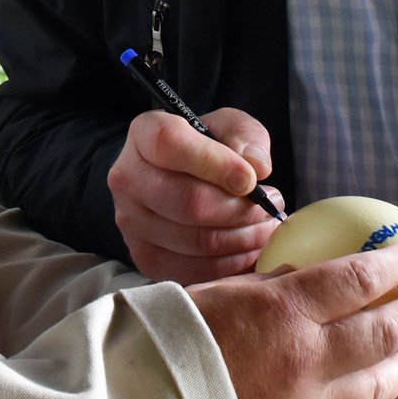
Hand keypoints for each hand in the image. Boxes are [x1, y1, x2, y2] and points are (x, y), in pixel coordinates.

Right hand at [109, 107, 282, 283]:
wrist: (179, 179)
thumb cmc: (207, 149)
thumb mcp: (229, 127)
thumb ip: (245, 136)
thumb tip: (256, 167)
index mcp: (143, 134)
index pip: (168, 144)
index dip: (214, 163)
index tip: (250, 179)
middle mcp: (127, 178)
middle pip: (187, 202)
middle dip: (240, 209)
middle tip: (270, 204)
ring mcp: (131, 222)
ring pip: (196, 241)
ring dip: (243, 237)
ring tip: (264, 225)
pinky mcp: (144, 258)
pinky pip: (195, 271)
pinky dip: (232, 264)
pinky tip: (249, 247)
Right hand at [188, 244, 397, 398]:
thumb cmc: (165, 347)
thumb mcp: (215, 295)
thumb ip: (268, 286)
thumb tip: (304, 273)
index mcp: (282, 312)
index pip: (358, 278)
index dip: (396, 261)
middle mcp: (307, 360)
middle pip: (388, 330)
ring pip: (382, 383)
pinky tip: (362, 396)